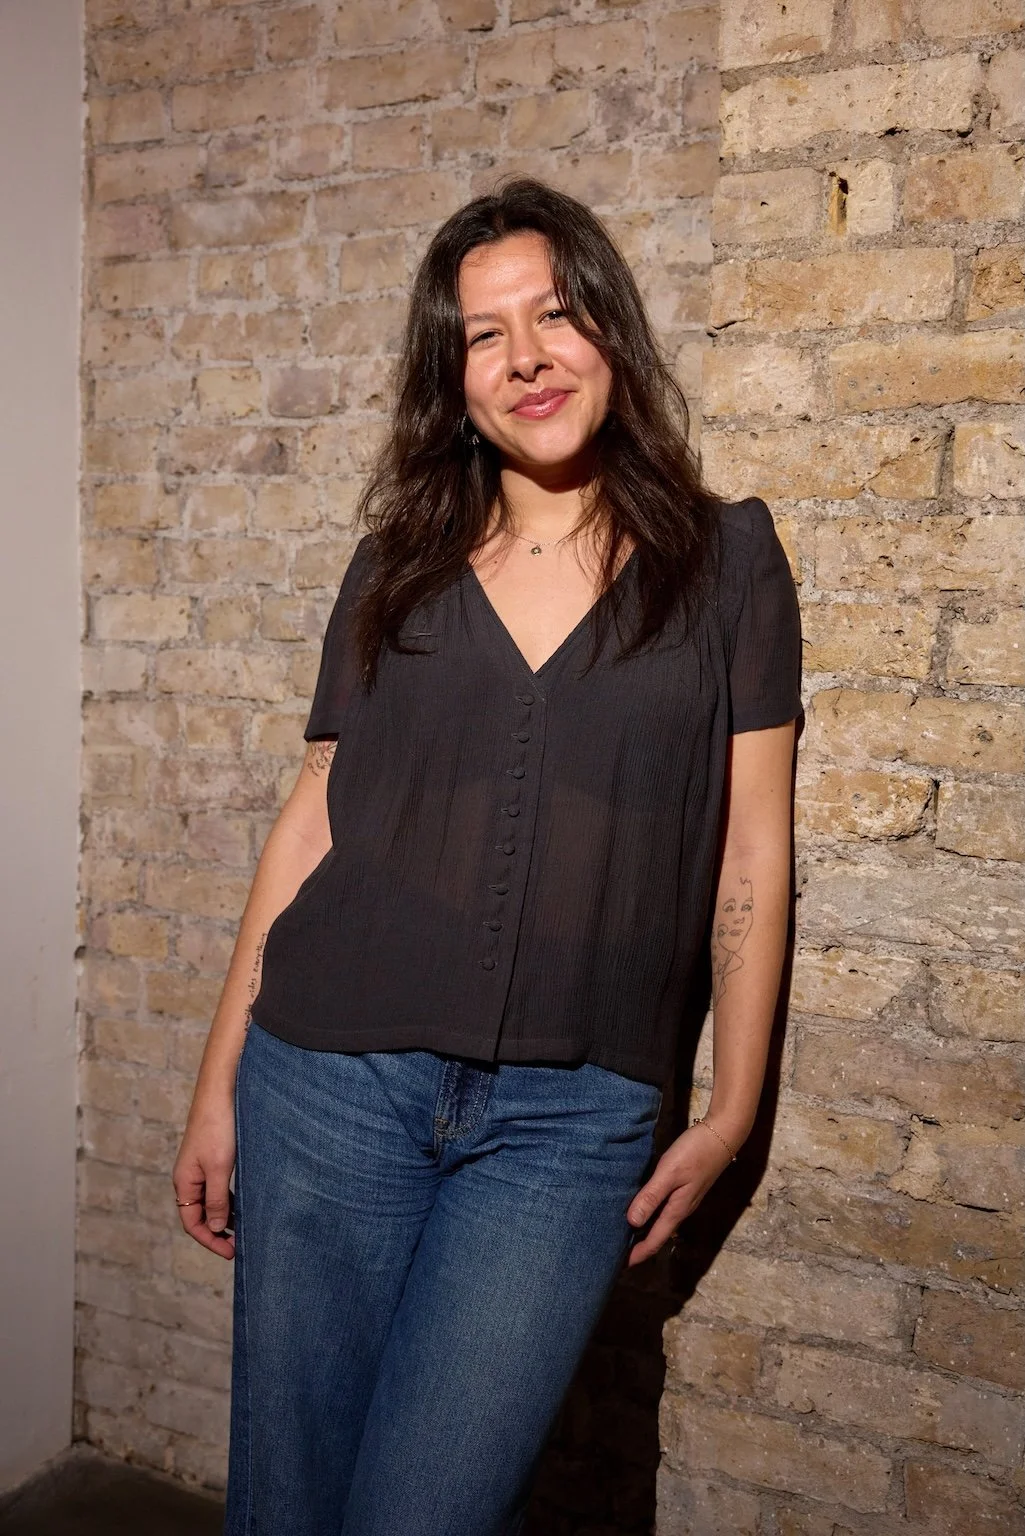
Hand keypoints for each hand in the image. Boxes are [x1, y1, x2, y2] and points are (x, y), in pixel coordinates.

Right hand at [172, 1098, 236, 1260]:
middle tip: (240, 1245)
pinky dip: (230, 1199)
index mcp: (184, 1182)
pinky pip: (219, 1186)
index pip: (192, 1223)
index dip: (210, 1240)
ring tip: (246, 1228)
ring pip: (211, 1201)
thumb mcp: (219, 1168)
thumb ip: (217, 1199)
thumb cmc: (218, 1126)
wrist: (221, 1091)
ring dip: (225, 1216)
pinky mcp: (213, 1157)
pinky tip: (245, 1202)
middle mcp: (189, 1177)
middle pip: (200, 1215)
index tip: (231, 1252)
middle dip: (218, 1232)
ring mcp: (200, 1167)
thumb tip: (216, 1228)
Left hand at [624, 1121, 736, 1265]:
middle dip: (639, 1245)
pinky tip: (641, 1205)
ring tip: (624, 1231)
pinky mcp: (686, 1186)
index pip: (655, 1240)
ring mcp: (685, 1198)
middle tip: (616, 1250)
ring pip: (662, 1221)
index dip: (638, 1254)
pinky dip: (651, 1212)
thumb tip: (632, 1222)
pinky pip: (665, 1207)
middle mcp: (681, 1208)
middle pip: (658, 1234)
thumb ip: (651, 1196)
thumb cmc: (695, 1152)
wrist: (723, 1133)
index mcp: (677, 1209)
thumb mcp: (670, 1173)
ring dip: (645, 1229)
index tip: (619, 1265)